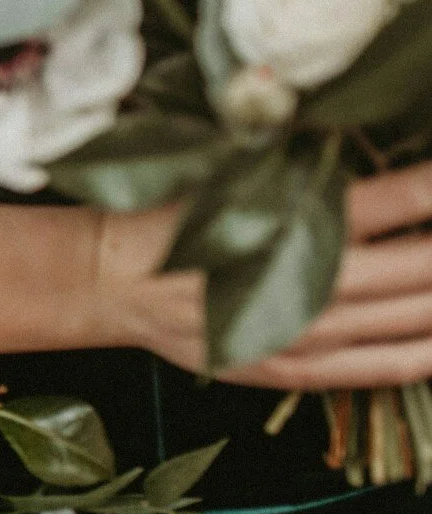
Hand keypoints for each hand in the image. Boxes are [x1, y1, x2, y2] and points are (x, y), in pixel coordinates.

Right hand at [105, 159, 431, 388]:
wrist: (113, 280)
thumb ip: (306, 160)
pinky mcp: (301, 369)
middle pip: (430, 263)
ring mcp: (311, 335)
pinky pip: (393, 366)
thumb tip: (367, 144)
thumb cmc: (172, 212)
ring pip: (424, 315)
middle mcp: (312, 283)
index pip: (407, 198)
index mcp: (293, 221)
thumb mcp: (234, 167)